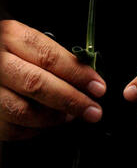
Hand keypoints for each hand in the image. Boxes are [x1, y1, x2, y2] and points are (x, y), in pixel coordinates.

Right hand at [0, 20, 105, 140]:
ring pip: (23, 111)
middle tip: (92, 110)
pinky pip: (11, 129)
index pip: (48, 56)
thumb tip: (85, 76)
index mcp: (11, 37)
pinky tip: (48, 123)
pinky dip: (34, 130)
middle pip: (37, 84)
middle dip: (71, 100)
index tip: (97, 86)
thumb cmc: (8, 51)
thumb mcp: (25, 41)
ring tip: (71, 116)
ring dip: (54, 118)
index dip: (77, 74)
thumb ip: (49, 56)